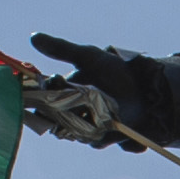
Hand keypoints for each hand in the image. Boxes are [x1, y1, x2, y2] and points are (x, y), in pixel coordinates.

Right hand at [27, 33, 163, 148]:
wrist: (146, 85)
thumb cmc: (115, 69)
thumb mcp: (88, 57)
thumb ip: (61, 49)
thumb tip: (33, 37)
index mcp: (64, 93)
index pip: (44, 104)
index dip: (44, 104)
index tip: (54, 97)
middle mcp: (73, 112)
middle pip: (59, 124)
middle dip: (70, 118)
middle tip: (86, 106)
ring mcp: (89, 126)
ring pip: (79, 135)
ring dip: (90, 126)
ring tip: (108, 111)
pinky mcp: (106, 136)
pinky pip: (99, 142)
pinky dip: (110, 135)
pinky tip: (120, 122)